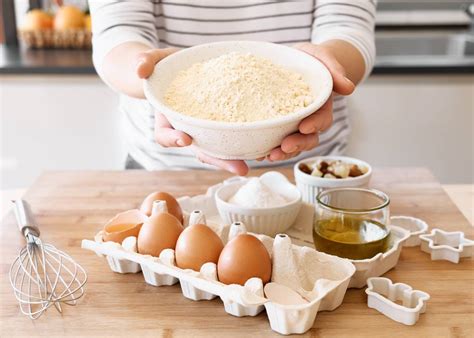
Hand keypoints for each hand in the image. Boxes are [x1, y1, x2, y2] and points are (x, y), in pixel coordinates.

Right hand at [136, 49, 248, 175]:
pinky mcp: (223, 123)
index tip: (184, 138)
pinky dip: (247, 142)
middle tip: (239, 168)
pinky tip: (266, 146)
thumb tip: (140, 70)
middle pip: (200, 150)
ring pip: (219, 149)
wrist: (179, 70)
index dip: (173, 139)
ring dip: (236, 158)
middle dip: (219, 160)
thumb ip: (145, 61)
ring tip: (255, 163)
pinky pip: (232, 136)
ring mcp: (206, 130)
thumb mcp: (153, 60)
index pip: (165, 136)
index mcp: (168, 120)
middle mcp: (188, 131)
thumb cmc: (165, 66)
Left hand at [264, 43, 354, 161]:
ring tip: (269, 155)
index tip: (305, 127)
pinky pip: (275, 141)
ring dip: (282, 152)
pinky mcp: (278, 126)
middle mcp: (309, 119)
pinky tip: (257, 153)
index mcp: (321, 105)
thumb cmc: (311, 59)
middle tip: (285, 147)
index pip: (322, 119)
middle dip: (297, 145)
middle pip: (308, 138)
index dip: (315, 124)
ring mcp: (293, 125)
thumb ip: (335, 70)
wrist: (296, 61)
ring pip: (292, 145)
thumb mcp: (323, 58)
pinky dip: (267, 148)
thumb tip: (349, 87)